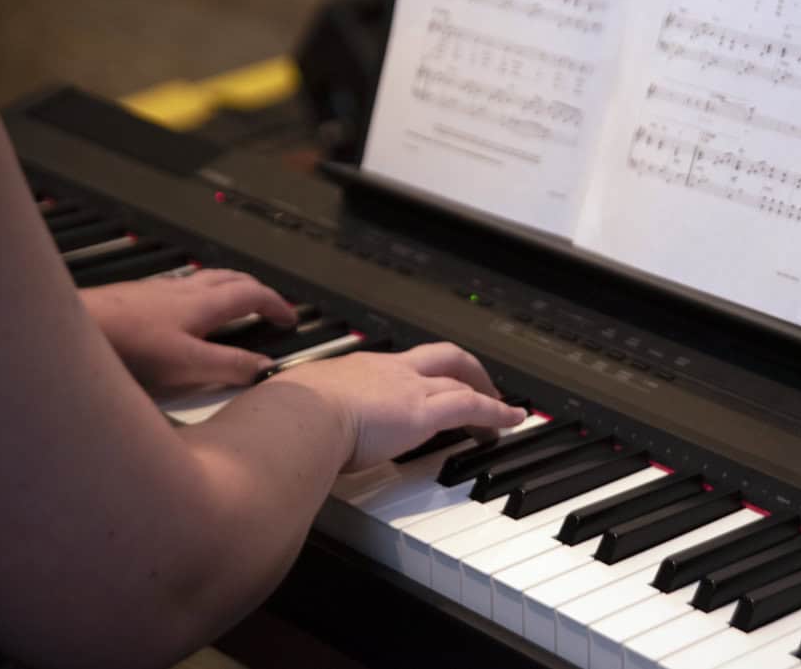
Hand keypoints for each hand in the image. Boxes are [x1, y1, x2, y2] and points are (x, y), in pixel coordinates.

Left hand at [81, 270, 297, 393]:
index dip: (276, 305)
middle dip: (256, 289)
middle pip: (231, 279)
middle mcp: (183, 292)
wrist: (71, 330)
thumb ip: (230, 366)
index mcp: (204, 304)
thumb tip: (264, 368)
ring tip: (233, 304)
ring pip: (204, 282)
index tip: (289, 318)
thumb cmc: (124, 345)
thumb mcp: (187, 365)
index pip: (253, 295)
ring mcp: (157, 292)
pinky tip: (182, 316)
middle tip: (268, 305)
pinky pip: (178, 291)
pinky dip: (197, 297)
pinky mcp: (134, 300)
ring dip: (227, 289)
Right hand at [273, 342, 526, 471]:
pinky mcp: (424, 412)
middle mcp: (389, 371)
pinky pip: (473, 407)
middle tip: (478, 384)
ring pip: (461, 379)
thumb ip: (304, 423)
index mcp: (357, 369)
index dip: (419, 373)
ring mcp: (409, 388)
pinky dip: (497, 412)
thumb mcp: (298, 413)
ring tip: (501, 410)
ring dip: (485, 393)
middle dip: (464, 368)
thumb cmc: (287, 418)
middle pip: (440, 356)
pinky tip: (513, 421)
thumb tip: (290, 442)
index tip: (425, 383)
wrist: (298, 415)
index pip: (398, 365)